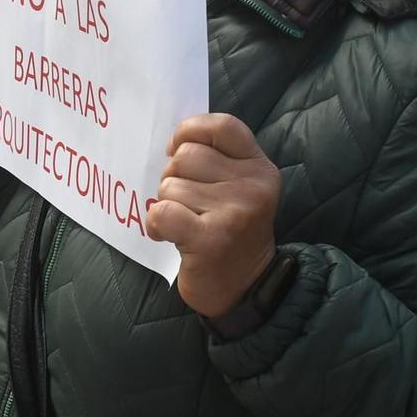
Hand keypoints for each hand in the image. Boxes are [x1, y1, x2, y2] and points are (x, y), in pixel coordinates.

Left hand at [145, 114, 281, 321]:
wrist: (245, 290)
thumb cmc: (231, 233)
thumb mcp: (239, 189)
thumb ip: (217, 159)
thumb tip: (173, 143)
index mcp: (260, 168)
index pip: (222, 126)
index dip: (190, 130)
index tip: (176, 149)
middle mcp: (253, 186)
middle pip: (187, 155)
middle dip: (174, 176)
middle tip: (185, 202)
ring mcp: (234, 212)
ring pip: (171, 185)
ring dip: (167, 204)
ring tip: (184, 223)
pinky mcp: (211, 239)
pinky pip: (162, 212)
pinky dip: (155, 223)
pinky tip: (166, 235)